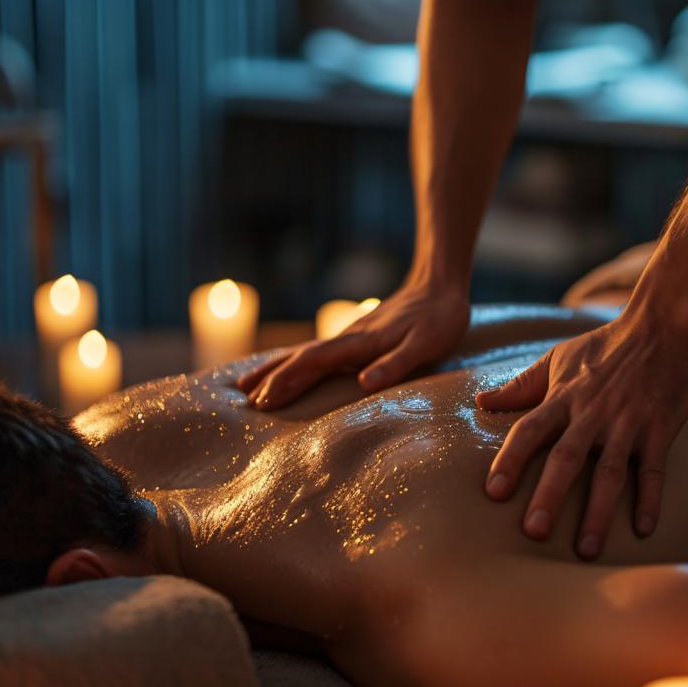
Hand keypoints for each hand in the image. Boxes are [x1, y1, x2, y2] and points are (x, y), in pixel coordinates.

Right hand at [238, 278, 469, 408]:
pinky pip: (318, 354)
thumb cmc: (438, 319)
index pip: (314, 361)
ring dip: (276, 369)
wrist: (439, 285)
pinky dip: (296, 363)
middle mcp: (348, 339)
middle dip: (273, 378)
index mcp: (359, 343)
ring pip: (305, 354)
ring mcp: (350, 338)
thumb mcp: (424, 345)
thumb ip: (395, 363)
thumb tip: (364, 383)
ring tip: (248, 386)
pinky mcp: (357, 339)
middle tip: (248, 401)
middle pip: (301, 358)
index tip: (266, 399)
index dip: (288, 379)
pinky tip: (289, 368)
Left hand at [476, 309, 687, 559]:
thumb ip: (520, 386)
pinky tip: (644, 530)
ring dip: (599, 512)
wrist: (665, 327)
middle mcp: (593, 414)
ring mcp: (628, 424)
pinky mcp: (660, 430)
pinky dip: (651, 499)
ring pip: (610, 473)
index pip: (530, 430)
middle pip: (567, 458)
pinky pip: (654, 471)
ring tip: (586, 550)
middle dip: (549, 495)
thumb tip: (480, 403)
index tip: (493, 492)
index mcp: (565, 397)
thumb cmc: (606, 345)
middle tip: (533, 532)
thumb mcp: (558, 359)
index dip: (511, 460)